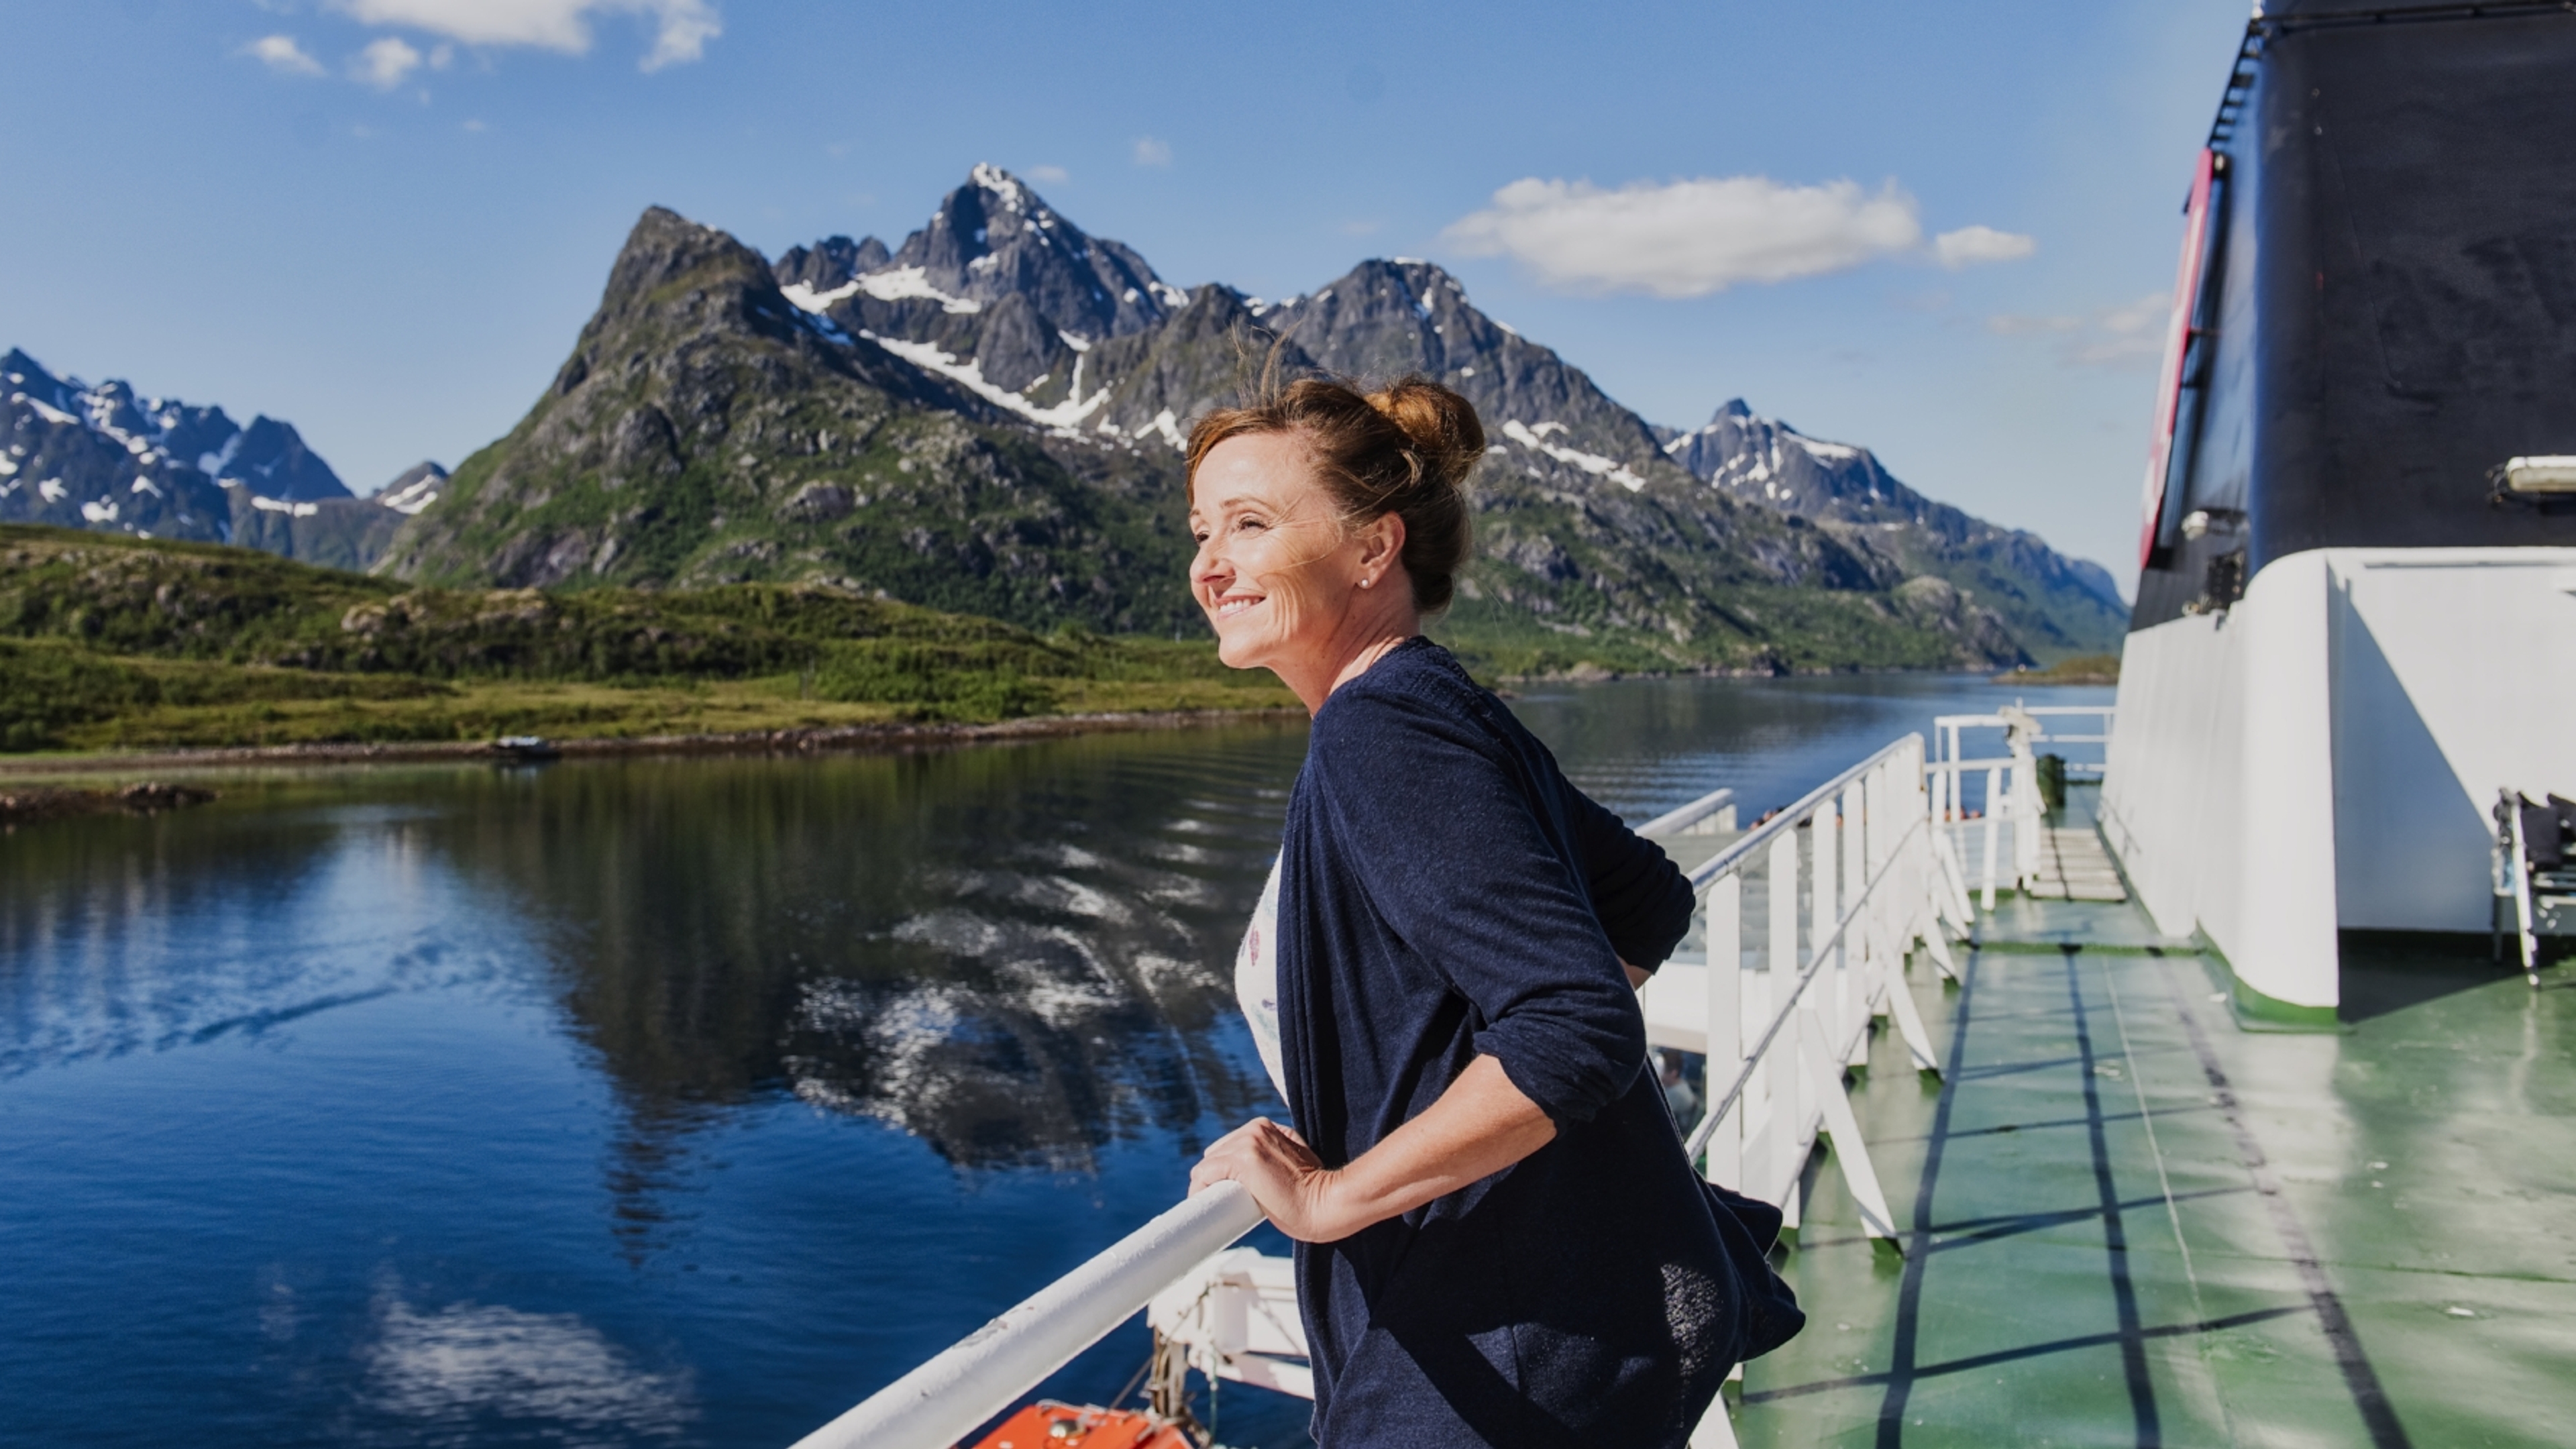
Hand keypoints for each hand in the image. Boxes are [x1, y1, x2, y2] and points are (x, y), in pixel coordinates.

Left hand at [1189, 1118, 1355, 1242]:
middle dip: (1214, 1177)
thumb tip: (1260, 1177)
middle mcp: (1256, 1129)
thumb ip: (1275, 1158)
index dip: (1223, 1170)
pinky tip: (1202, 1204)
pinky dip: (1199, 1190)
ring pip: (1208, 1164)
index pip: (1230, 1146)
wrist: (1327, 1205)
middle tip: (1219, 1202)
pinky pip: (1204, 1174)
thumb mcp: (1293, 1163)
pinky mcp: (1242, 1160)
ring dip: (1206, 1185)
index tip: (1224, 1191)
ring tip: (1212, 1207)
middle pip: (1216, 1153)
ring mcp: (1248, 1142)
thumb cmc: (1314, 1195)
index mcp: (1267, 1127)